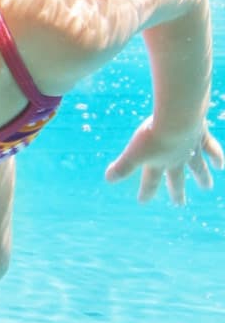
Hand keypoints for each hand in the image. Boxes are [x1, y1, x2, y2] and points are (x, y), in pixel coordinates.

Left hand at [105, 116, 223, 203]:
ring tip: (206, 187)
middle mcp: (177, 159)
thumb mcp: (134, 151)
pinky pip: (211, 149)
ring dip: (202, 177)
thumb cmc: (154, 135)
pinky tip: (220, 165)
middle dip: (176, 191)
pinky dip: (216, 157)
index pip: (150, 181)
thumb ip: (122, 166)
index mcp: (159, 163)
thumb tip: (109, 179)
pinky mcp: (202, 135)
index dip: (145, 191)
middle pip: (176, 178)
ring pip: (198, 166)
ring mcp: (192, 149)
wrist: (179, 118)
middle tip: (179, 204)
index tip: (142, 201)